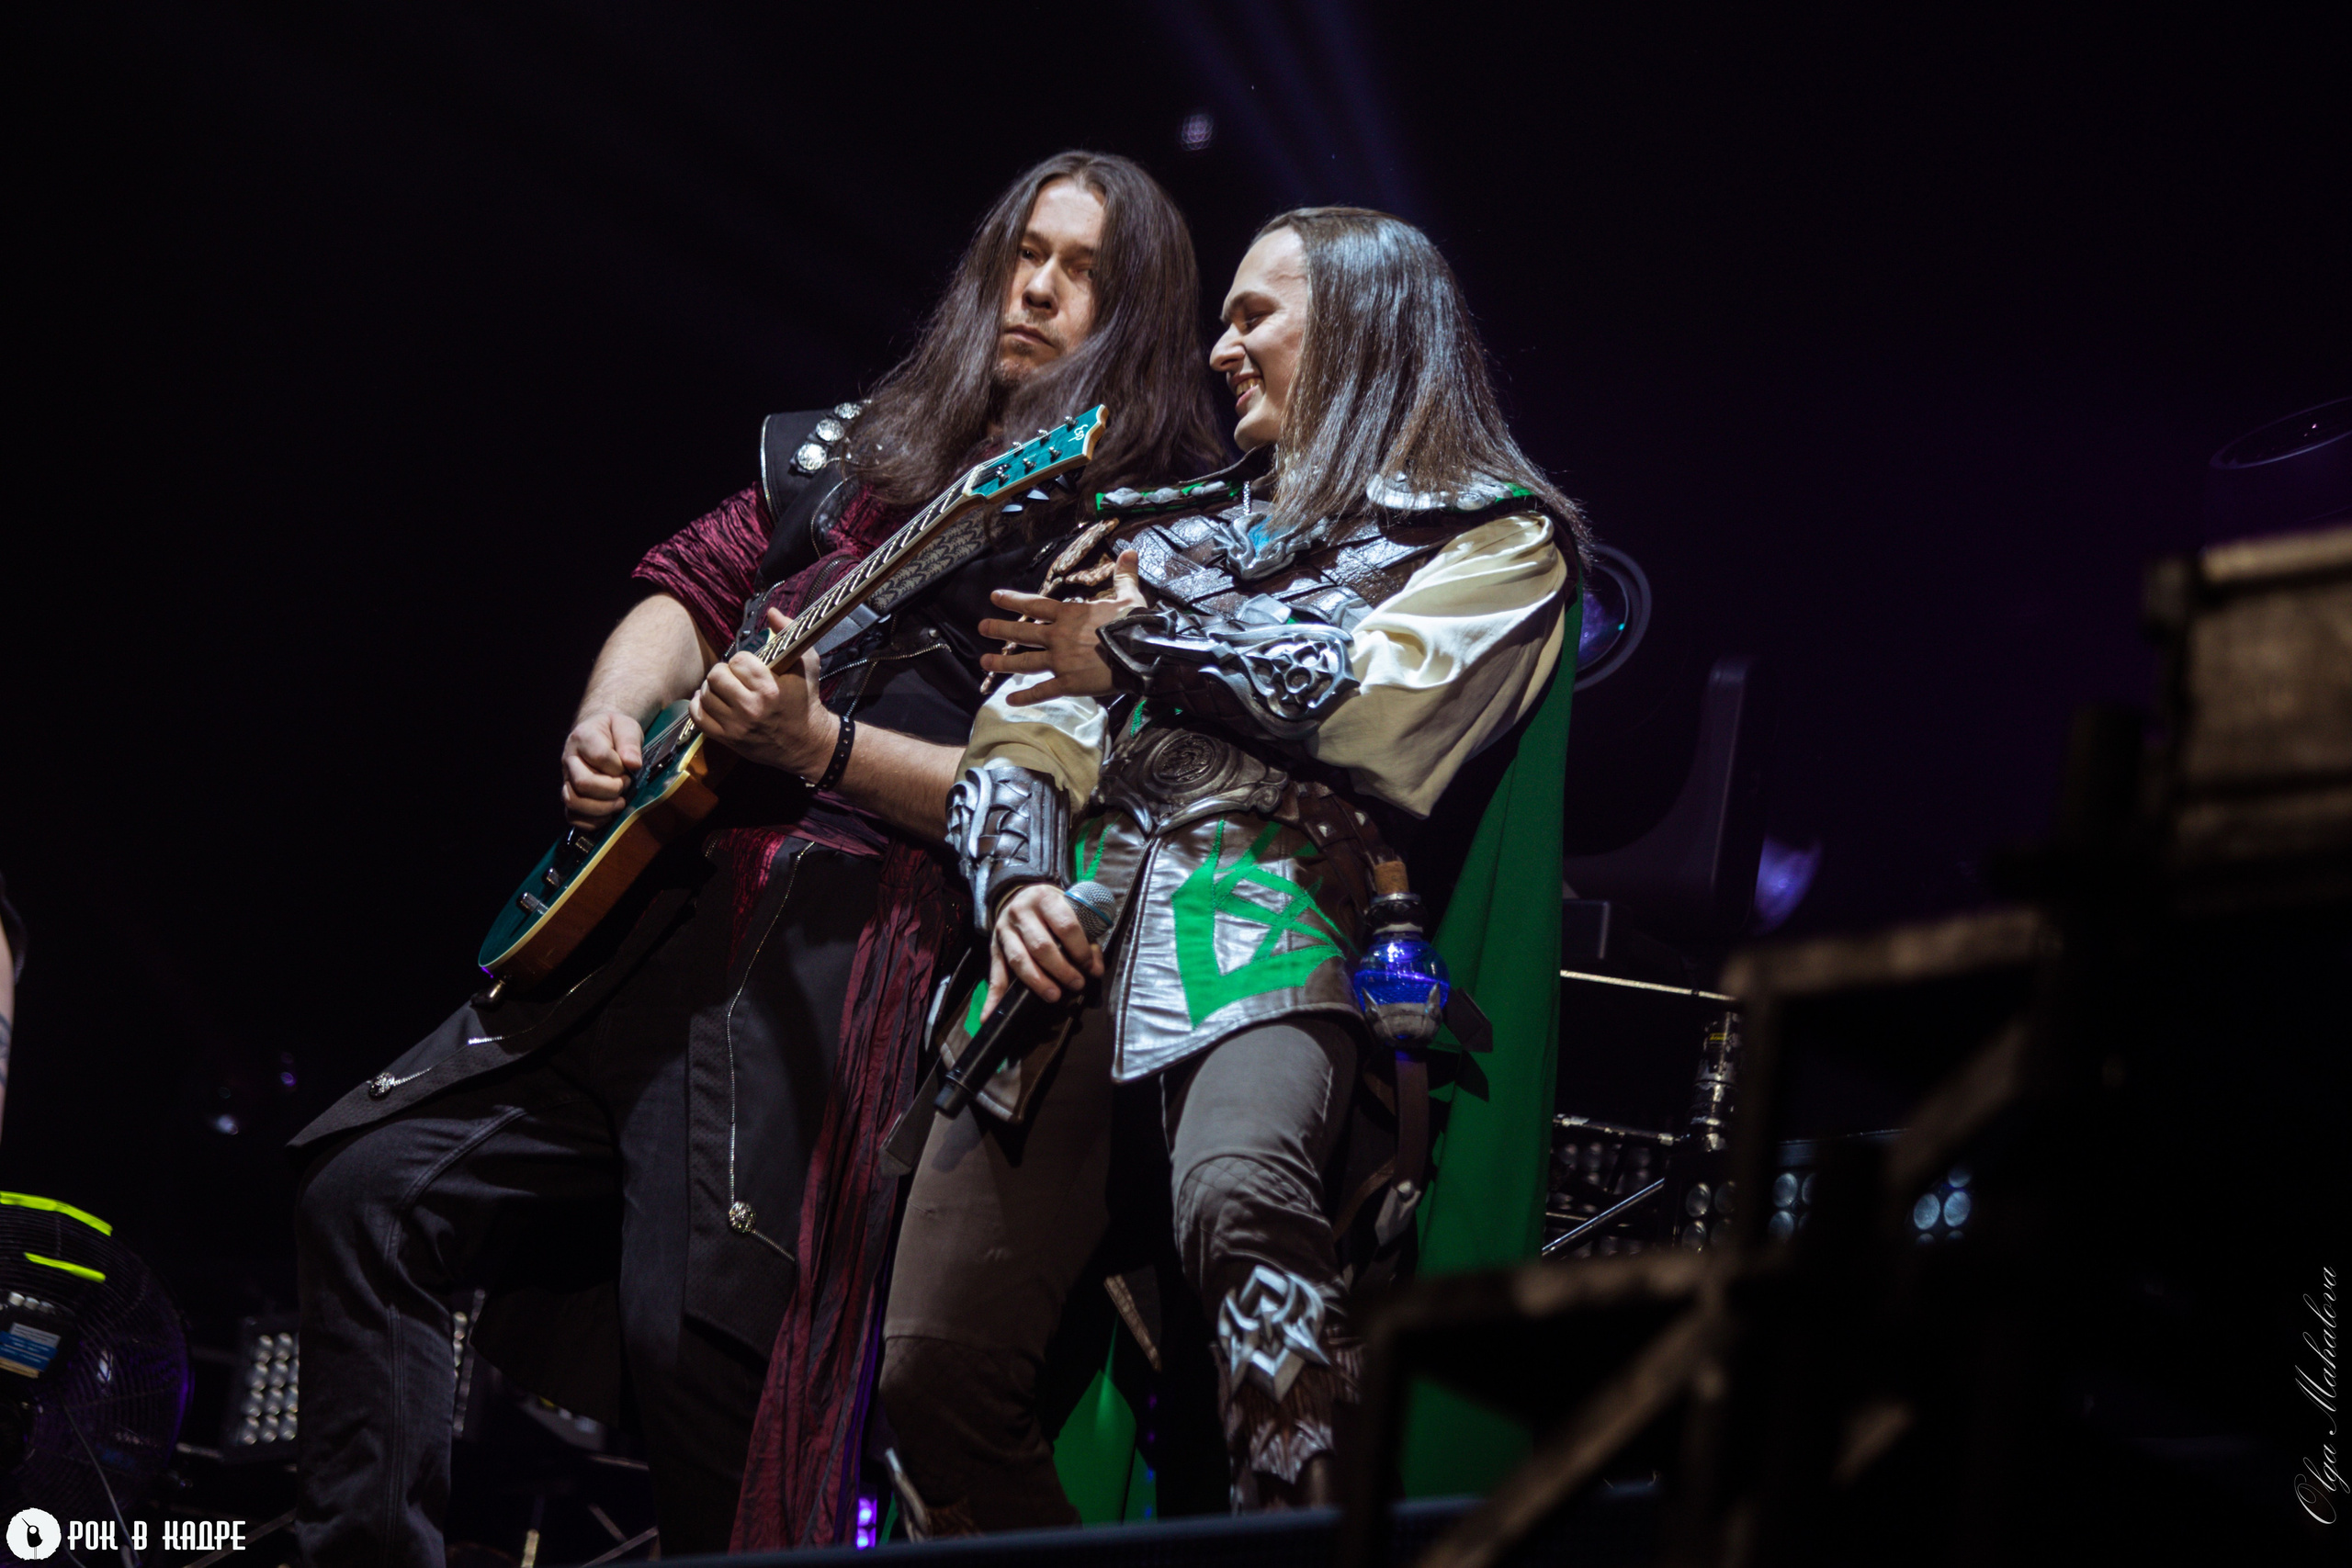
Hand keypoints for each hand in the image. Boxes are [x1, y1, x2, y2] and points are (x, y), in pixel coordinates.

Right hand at [562, 708, 644, 826]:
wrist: (598, 732)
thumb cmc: (614, 731)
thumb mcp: (626, 726)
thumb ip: (630, 742)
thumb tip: (633, 764)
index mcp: (583, 737)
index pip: (599, 757)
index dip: (618, 767)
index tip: (629, 768)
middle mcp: (569, 759)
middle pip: (583, 783)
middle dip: (611, 789)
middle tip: (626, 784)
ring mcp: (567, 779)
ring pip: (573, 801)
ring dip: (601, 808)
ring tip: (620, 803)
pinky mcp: (569, 794)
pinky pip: (571, 816)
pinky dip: (591, 822)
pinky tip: (609, 815)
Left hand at [690, 607, 839, 776]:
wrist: (806, 742)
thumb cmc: (805, 700)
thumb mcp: (807, 664)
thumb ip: (790, 634)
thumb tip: (771, 612)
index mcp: (769, 689)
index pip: (738, 661)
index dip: (743, 660)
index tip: (751, 667)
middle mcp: (751, 709)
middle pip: (716, 676)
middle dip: (724, 672)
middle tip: (734, 676)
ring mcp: (737, 726)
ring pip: (705, 695)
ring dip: (713, 688)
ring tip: (725, 688)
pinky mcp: (728, 739)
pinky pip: (698, 717)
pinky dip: (699, 705)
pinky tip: (710, 700)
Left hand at [977, 549, 1147, 705]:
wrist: (1142, 653)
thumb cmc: (1135, 624)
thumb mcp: (1130, 597)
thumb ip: (1124, 576)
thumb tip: (1129, 552)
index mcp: (1070, 615)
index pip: (1035, 605)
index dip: (1013, 600)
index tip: (994, 597)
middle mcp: (1059, 636)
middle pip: (1023, 633)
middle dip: (999, 630)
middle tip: (981, 628)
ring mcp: (1061, 661)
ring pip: (1025, 662)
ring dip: (1003, 663)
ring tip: (985, 662)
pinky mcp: (1069, 683)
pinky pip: (1042, 691)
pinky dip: (1025, 697)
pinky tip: (1009, 700)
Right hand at [982, 882, 1105, 1017]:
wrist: (1020, 896)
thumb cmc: (1052, 907)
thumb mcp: (1070, 910)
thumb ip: (1085, 938)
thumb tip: (1095, 969)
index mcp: (1045, 899)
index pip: (1065, 926)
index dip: (1080, 950)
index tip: (1091, 968)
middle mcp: (1021, 912)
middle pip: (1041, 946)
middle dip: (1061, 969)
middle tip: (1076, 984)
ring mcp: (1004, 930)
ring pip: (1019, 960)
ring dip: (1037, 982)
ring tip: (1054, 996)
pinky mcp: (994, 947)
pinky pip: (994, 974)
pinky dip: (993, 997)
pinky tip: (989, 1015)